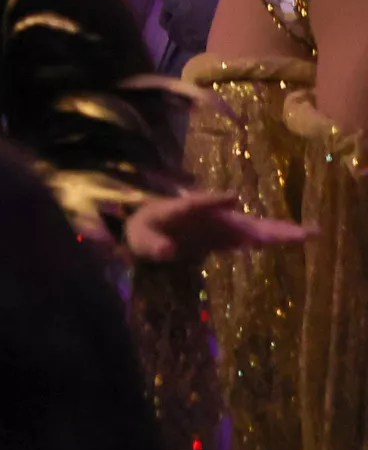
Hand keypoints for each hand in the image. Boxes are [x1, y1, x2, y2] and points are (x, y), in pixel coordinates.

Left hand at [124, 189, 311, 265]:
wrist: (151, 230)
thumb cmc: (143, 230)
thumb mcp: (140, 239)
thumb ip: (152, 245)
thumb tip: (168, 252)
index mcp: (183, 209)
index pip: (198, 204)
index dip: (213, 200)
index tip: (233, 197)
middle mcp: (209, 214)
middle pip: (241, 219)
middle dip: (268, 225)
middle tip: (301, 228)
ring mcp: (221, 225)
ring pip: (254, 229)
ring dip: (279, 233)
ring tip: (308, 234)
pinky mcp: (226, 236)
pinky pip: (251, 239)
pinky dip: (271, 241)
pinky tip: (294, 241)